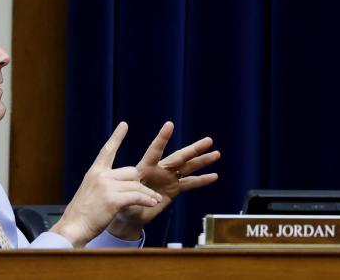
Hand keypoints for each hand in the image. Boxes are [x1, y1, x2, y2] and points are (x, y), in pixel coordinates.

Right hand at [51, 122, 162, 247]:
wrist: (73, 229)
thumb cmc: (82, 215)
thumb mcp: (91, 192)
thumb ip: (104, 184)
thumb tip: (125, 183)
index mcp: (95, 172)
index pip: (107, 150)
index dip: (116, 137)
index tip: (124, 125)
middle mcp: (101, 176)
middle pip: (131, 172)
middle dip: (138, 183)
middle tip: (144, 194)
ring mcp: (107, 187)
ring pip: (136, 185)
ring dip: (147, 194)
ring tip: (155, 200)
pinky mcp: (113, 199)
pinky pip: (137, 196)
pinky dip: (147, 200)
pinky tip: (153, 204)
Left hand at [106, 121, 219, 239]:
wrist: (130, 215)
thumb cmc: (122, 205)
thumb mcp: (123, 200)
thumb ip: (133, 197)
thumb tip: (142, 197)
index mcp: (145, 168)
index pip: (155, 151)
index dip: (162, 139)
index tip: (169, 124)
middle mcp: (159, 170)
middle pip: (179, 157)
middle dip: (194, 149)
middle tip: (208, 140)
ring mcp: (168, 178)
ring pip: (188, 167)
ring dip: (202, 161)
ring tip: (217, 153)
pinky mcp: (174, 189)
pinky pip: (190, 183)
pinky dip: (202, 180)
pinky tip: (214, 176)